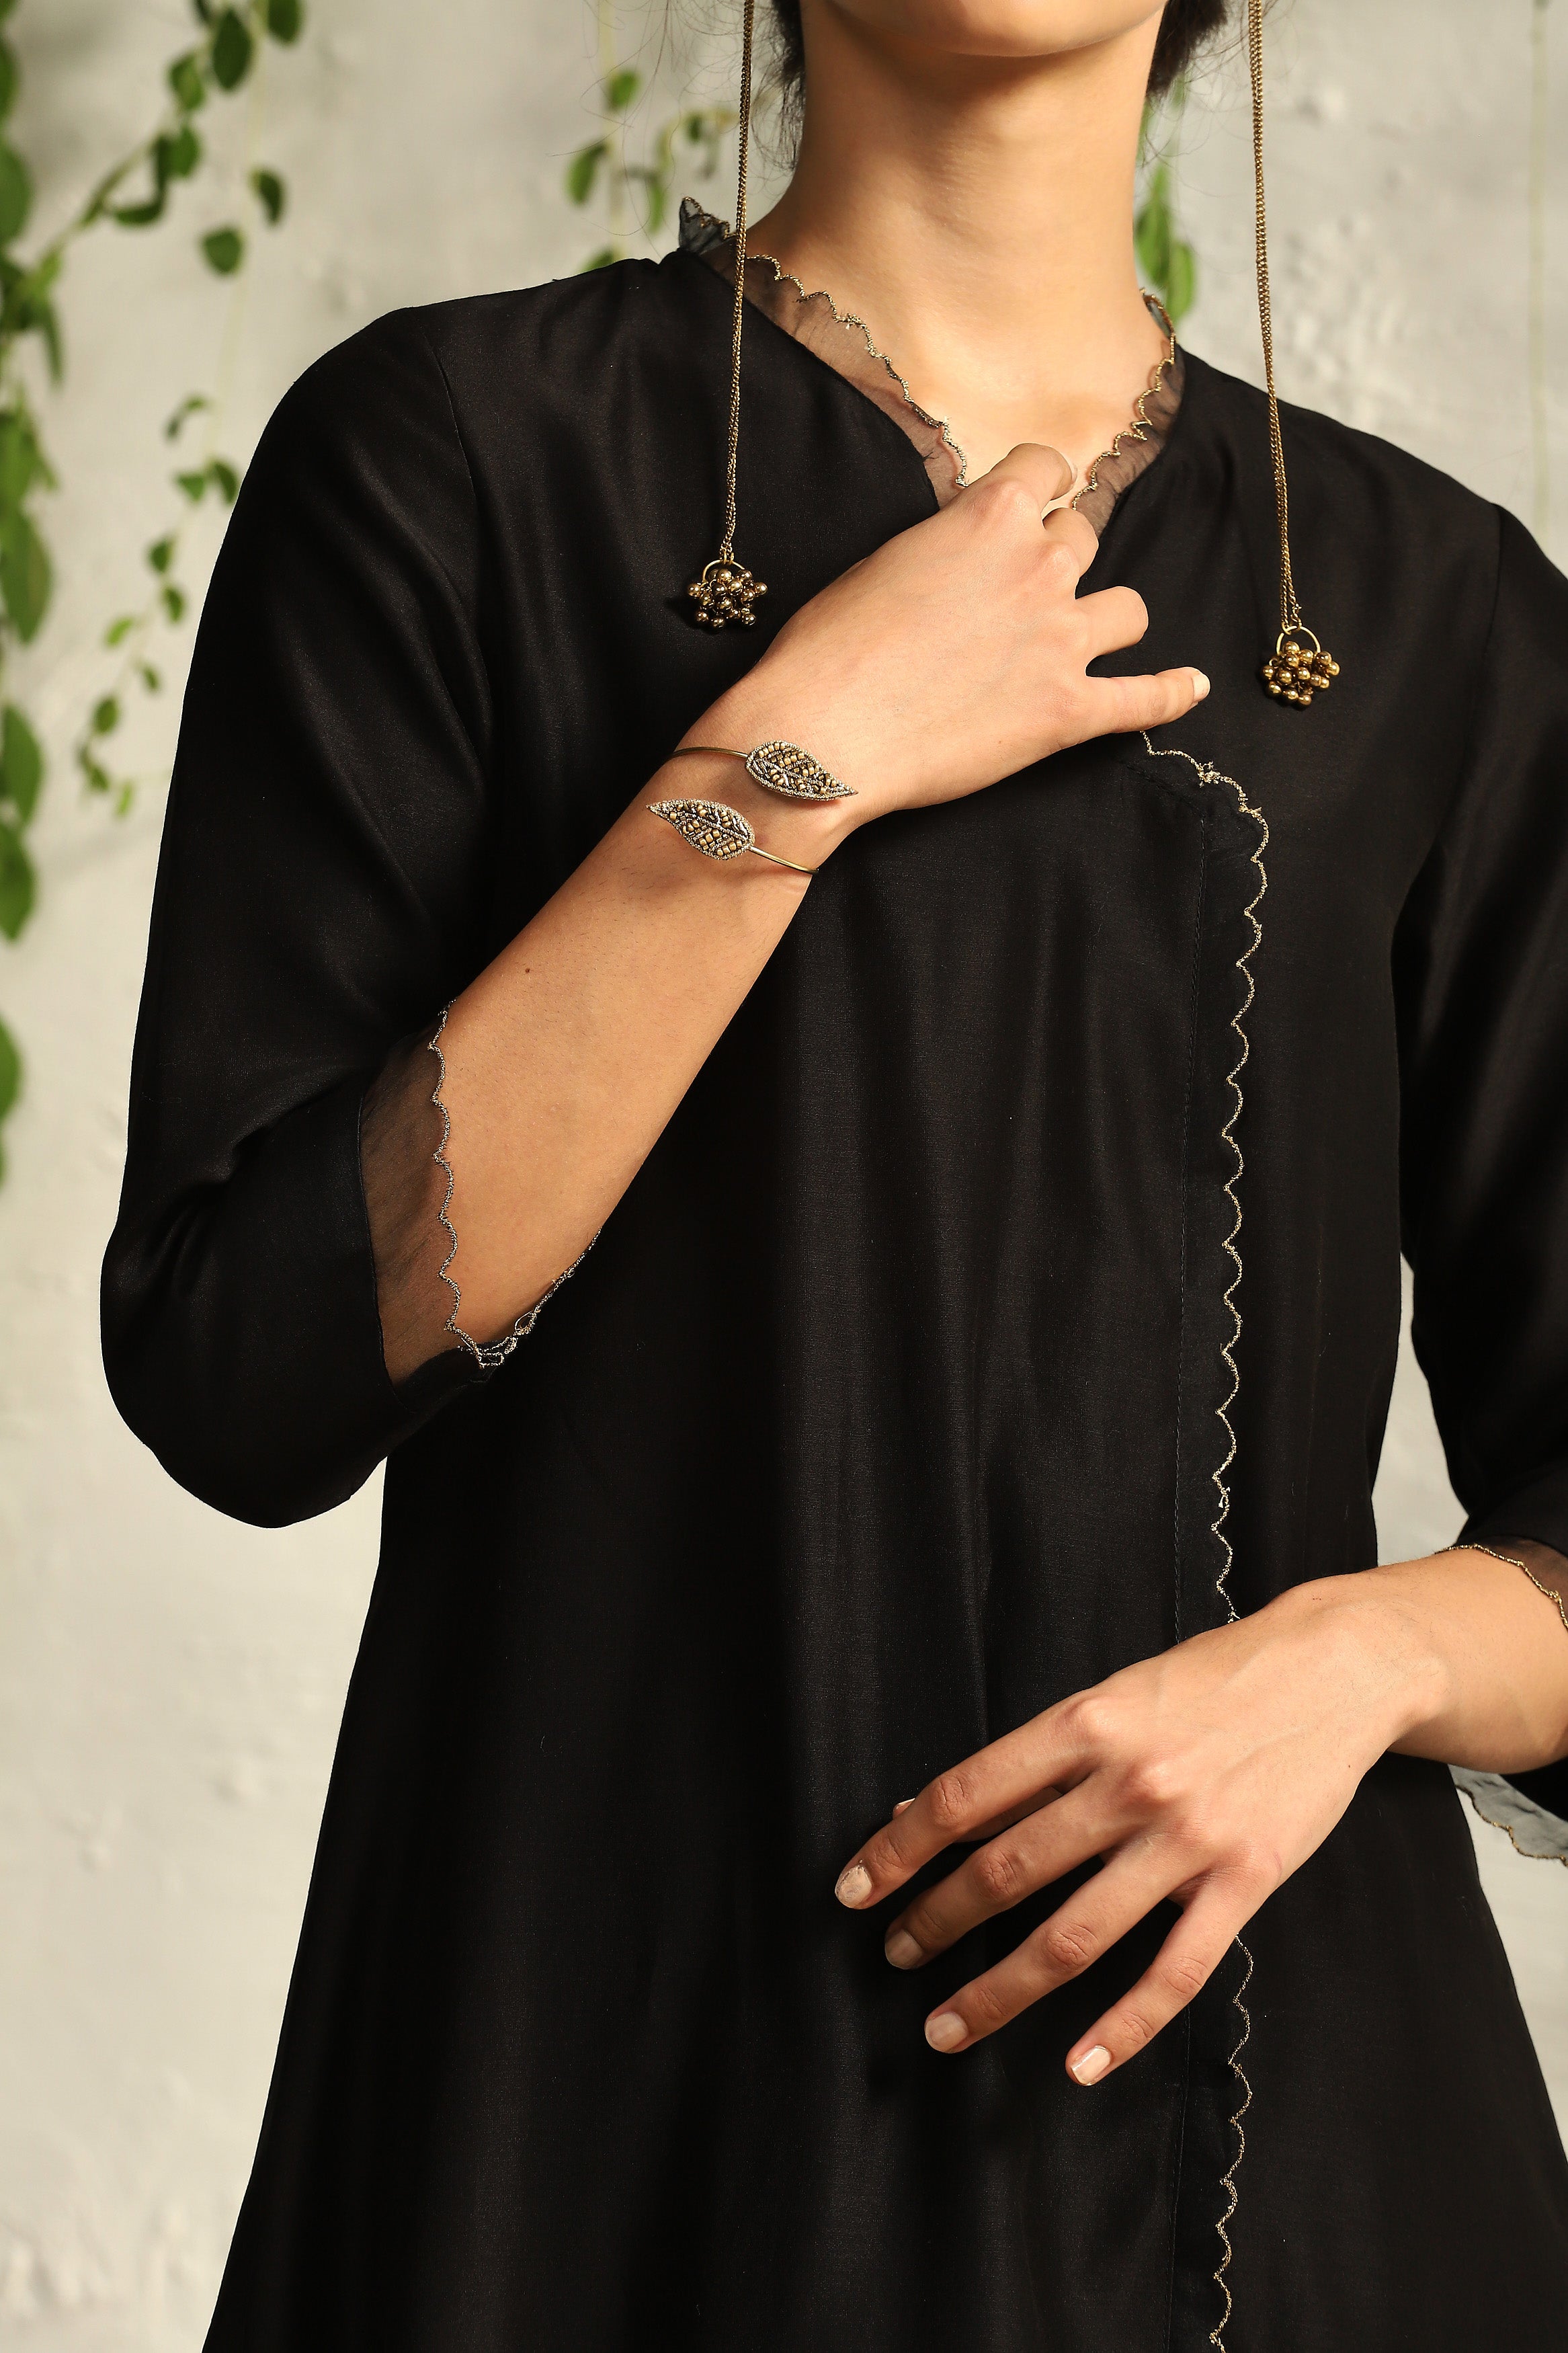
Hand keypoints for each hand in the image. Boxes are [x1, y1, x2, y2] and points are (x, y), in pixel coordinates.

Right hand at [685, 442, 1207, 856]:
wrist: (826, 732)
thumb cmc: (831, 648)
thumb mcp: (885, 559)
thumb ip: (942, 541)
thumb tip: (960, 552)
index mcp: (991, 516)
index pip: (1046, 467)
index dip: (1037, 486)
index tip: (1027, 503)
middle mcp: (1040, 567)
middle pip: (1083, 537)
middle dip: (1058, 556)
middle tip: (1021, 590)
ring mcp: (1062, 641)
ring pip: (1127, 608)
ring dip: (1108, 615)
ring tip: (1085, 633)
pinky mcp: (1069, 711)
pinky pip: (1144, 698)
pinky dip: (1171, 692)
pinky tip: (1190, 686)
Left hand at [831, 1576, 1442, 2082]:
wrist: (1334, 1669)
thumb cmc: (1214, 1677)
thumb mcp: (1116, 1692)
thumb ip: (1038, 1756)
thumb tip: (935, 1807)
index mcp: (1087, 1720)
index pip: (966, 1796)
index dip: (901, 1849)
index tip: (856, 1888)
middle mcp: (1129, 1781)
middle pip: (1006, 1873)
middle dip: (934, 1923)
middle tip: (895, 1956)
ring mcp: (1188, 1838)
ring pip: (1073, 1936)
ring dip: (999, 1989)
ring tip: (949, 2023)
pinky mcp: (1244, 1880)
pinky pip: (1173, 1973)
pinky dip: (1122, 2029)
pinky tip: (1078, 2064)